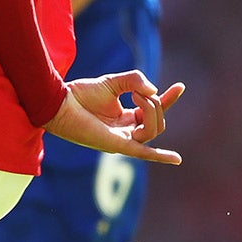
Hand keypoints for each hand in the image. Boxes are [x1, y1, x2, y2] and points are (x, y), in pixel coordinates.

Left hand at [43, 71, 183, 163]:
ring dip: (150, 109)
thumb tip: (154, 92)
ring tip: (135, 95)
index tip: (181, 87)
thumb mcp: (113, 82)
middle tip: (137, 90)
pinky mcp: (117, 145)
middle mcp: (126, 132)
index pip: (154, 112)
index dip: (168, 100)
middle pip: (156, 122)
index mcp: (125, 118)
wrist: (61, 103)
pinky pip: (143, 153)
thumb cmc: (80, 94)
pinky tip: (177, 159)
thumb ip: (135, 81)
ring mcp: (123, 140)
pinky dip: (160, 156)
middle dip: (155, 103)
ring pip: (152, 130)